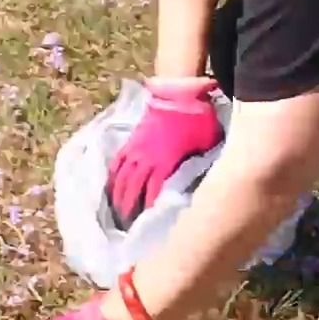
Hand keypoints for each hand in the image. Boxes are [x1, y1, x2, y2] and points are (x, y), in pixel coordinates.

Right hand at [107, 78, 223, 228]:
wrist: (179, 92)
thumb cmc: (197, 119)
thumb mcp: (207, 145)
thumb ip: (201, 165)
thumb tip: (208, 184)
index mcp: (165, 163)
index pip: (154, 193)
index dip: (149, 210)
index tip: (146, 225)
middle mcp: (147, 160)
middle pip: (133, 189)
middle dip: (128, 209)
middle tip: (126, 227)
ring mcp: (136, 149)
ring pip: (122, 178)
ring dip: (118, 196)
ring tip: (115, 212)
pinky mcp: (131, 140)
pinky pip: (118, 162)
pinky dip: (113, 176)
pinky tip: (110, 188)